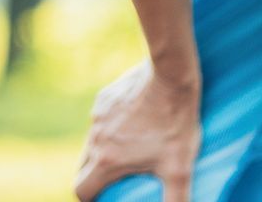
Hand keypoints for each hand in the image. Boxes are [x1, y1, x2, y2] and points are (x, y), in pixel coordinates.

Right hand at [74, 57, 201, 201]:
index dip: (90, 199)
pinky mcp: (106, 94)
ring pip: (93, 139)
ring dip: (105, 148)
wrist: (171, 73)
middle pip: (84, 166)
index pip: (81, 189)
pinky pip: (102, 116)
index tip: (103, 198)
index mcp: (106, 160)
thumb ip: (177, 199)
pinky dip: (112, 124)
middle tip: (118, 177)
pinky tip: (136, 119)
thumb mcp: (180, 167)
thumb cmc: (175, 121)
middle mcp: (96, 137)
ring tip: (131, 148)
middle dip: (96, 175)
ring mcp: (99, 113)